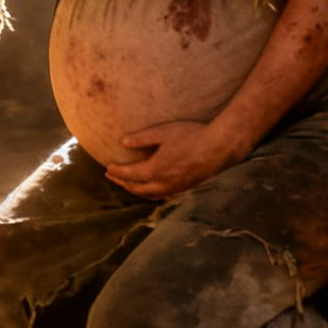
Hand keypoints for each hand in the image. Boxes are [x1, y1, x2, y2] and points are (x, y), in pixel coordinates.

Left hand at [106, 118, 238, 200]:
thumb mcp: (163, 132)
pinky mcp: (186, 186)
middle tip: (112, 177)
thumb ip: (142, 139)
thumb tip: (123, 143)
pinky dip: (152, 193)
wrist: (219, 147)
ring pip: (151, 195)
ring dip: (137, 191)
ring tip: (129, 184)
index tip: (107, 168)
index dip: (117, 172)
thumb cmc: (191, 136)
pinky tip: (153, 187)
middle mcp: (164, 183)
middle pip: (138, 189)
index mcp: (156, 170)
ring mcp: (176, 187)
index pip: (130, 175)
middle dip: (123, 183)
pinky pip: (163, 194)